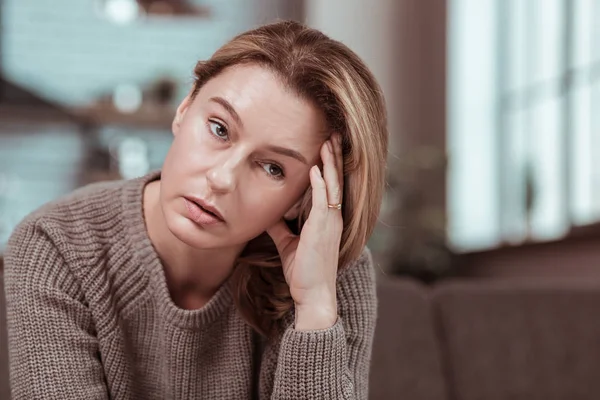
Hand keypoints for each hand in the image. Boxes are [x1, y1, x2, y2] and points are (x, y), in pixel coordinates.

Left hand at [267, 133, 343, 329]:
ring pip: (333, 185)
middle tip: (334, 133)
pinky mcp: (325, 228)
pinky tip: (315, 168)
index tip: (325, 145)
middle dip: (334, 156)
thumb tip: (267, 213)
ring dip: (330, 162)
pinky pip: (324, 200)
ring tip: (329, 141)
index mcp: (327, 218)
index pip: (330, 185)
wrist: (312, 294)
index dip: (329, 165)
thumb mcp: (288, 243)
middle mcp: (333, 216)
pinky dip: (320, 183)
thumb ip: (280, 227)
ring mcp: (331, 221)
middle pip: (336, 179)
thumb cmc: (303, 271)